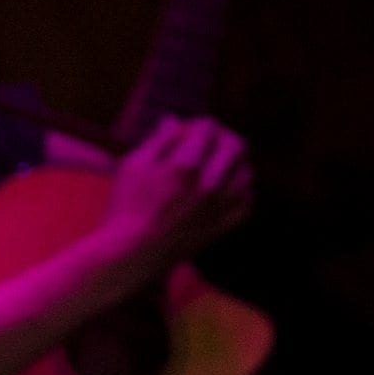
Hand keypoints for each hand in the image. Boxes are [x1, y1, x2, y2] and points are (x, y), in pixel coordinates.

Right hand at [101, 115, 252, 271]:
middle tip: (208, 142)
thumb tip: (174, 121)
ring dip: (234, 162)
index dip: (196, 124)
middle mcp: (210, 184)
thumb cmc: (126, 206)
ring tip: (217, 165)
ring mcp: (220, 207)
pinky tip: (226, 189)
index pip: (207, 128)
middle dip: (222, 137)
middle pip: (237, 145)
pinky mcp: (223, 225)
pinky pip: (247, 201)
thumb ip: (158, 140)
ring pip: (247, 172)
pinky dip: (240, 190)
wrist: (133, 252)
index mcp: (185, 165)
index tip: (185, 130)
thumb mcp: (133, 165)